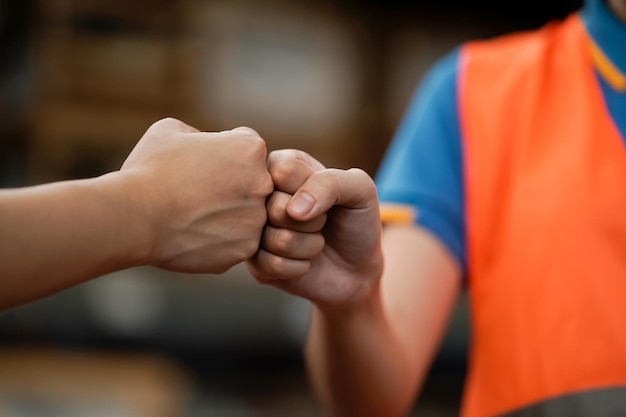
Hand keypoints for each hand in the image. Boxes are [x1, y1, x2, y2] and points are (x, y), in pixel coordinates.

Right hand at [120, 118, 272, 273]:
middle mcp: (263, 183)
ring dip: (226, 215)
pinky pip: (237, 242)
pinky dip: (219, 241)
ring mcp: (257, 219)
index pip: (249, 150)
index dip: (223, 155)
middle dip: (231, 186)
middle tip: (197, 194)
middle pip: (253, 183)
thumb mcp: (171, 130)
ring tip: (192, 216)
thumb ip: (200, 134)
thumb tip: (205, 143)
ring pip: (246, 216)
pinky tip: (194, 235)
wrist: (136, 217)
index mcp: (251, 149)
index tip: (200, 166)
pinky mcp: (245, 249)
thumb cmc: (150, 170)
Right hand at [246, 149, 383, 310]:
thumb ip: (330, 183)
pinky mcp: (253, 262)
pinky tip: (305, 263)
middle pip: (275, 207)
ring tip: (315, 242)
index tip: (325, 197)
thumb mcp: (359, 190)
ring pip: (275, 240)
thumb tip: (293, 210)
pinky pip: (270, 266)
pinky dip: (299, 268)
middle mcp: (261, 195)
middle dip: (312, 222)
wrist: (356, 268)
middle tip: (321, 223)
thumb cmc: (356, 221)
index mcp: (281, 165)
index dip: (311, 189)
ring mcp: (254, 229)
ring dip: (309, 247)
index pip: (283, 170)